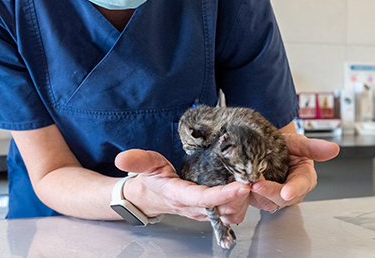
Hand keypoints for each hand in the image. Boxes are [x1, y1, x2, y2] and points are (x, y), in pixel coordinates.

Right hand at [115, 149, 250, 223]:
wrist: (150, 196)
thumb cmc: (151, 179)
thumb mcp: (144, 164)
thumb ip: (136, 161)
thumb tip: (121, 159)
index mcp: (180, 195)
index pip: (204, 198)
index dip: (224, 194)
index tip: (242, 185)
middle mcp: (194, 207)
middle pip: (225, 209)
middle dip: (242, 196)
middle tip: (253, 177)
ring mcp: (204, 212)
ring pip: (231, 215)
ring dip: (245, 202)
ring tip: (251, 181)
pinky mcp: (211, 212)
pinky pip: (232, 214)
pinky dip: (242, 204)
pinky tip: (246, 188)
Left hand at [249, 134, 339, 211]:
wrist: (267, 148)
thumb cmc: (286, 146)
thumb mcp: (299, 143)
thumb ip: (314, 147)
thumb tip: (334, 149)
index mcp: (304, 179)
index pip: (301, 185)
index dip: (293, 189)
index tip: (286, 192)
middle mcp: (290, 191)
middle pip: (280, 198)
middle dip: (268, 191)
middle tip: (255, 184)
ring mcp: (274, 196)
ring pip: (265, 201)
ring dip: (254, 194)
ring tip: (245, 182)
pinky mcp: (258, 198)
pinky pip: (252, 200)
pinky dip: (245, 194)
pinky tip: (239, 184)